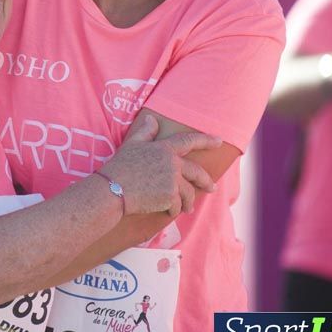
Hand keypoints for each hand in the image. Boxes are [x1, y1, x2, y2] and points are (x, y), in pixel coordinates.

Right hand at [102, 114, 217, 216]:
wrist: (112, 189)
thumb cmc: (119, 167)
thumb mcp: (131, 145)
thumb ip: (145, 133)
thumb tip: (152, 119)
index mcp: (164, 148)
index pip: (189, 141)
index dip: (206, 140)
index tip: (219, 141)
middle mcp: (172, 163)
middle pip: (196, 172)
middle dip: (206, 181)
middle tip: (211, 188)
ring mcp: (173, 180)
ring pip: (188, 193)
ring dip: (188, 202)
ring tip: (186, 209)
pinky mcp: (170, 197)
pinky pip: (178, 206)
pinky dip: (174, 211)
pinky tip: (169, 212)